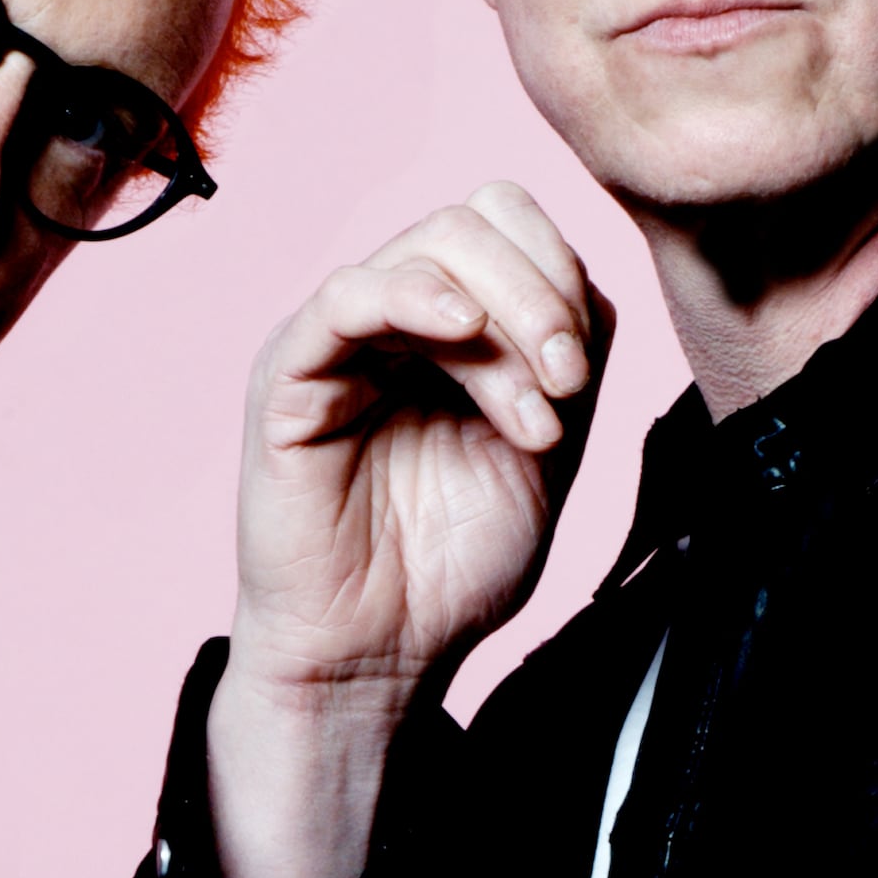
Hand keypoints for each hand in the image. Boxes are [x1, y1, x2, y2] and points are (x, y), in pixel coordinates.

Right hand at [210, 192, 611, 877]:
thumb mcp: (545, 454)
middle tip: (566, 388)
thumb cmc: (449, 568)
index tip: (583, 378)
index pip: (510, 228)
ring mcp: (339, 341)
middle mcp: (393, 318)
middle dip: (543, 295)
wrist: (380, 657)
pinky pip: (345, 297)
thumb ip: (566, 364)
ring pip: (427, 246)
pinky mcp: (290, 376)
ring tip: (528, 417)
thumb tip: (587, 288)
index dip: (561, 276)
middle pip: (475, 221)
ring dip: (503, 319)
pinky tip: (456, 330)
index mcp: (452, 328)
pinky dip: (411, 296)